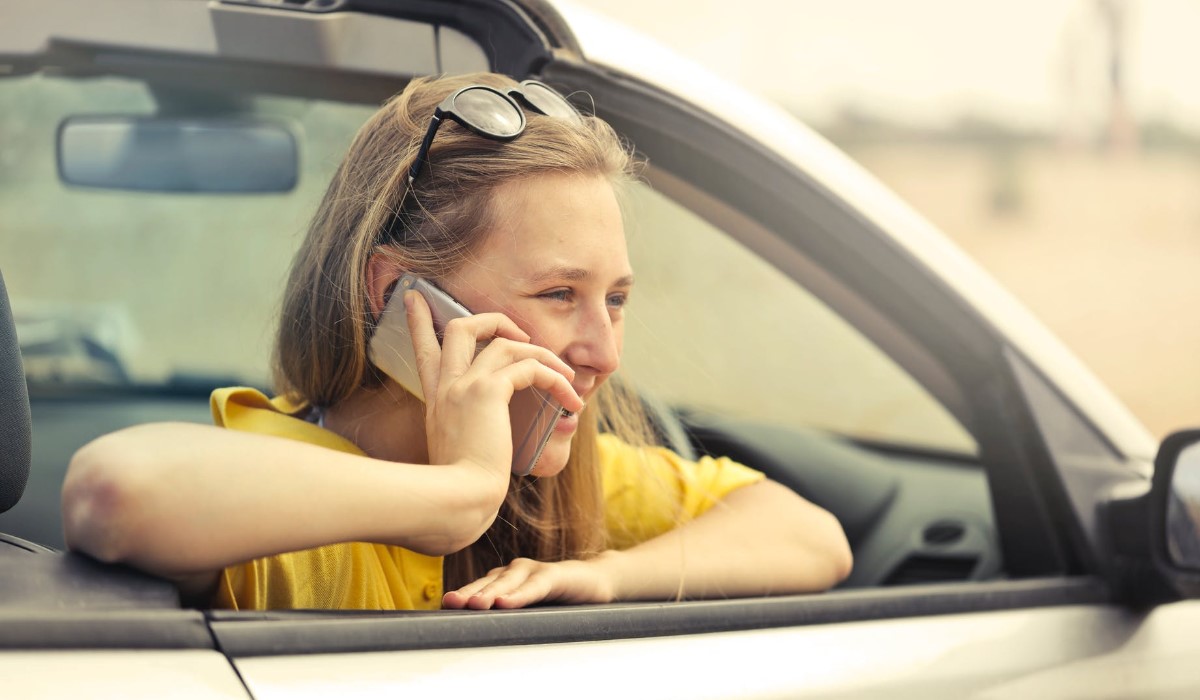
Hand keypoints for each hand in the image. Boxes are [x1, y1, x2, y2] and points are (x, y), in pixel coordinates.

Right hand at [405, 290, 582, 483]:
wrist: (457, 499)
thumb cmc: (460, 487)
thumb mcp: (455, 454)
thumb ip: (468, 438)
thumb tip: (494, 444)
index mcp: (436, 399)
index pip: (424, 350)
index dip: (420, 321)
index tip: (414, 297)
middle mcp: (446, 386)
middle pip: (462, 327)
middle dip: (495, 320)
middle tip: (521, 334)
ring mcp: (464, 385)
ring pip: (504, 341)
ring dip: (543, 353)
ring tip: (567, 377)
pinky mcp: (488, 392)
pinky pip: (529, 367)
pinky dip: (555, 378)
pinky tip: (569, 399)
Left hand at [442, 557, 616, 609]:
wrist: (593, 582)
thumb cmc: (555, 598)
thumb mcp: (527, 607)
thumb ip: (506, 614)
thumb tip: (476, 631)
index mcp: (504, 578)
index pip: (478, 587)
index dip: (462, 595)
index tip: (444, 605)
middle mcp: (515, 570)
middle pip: (487, 583)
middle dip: (468, 593)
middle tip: (451, 603)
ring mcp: (534, 570)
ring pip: (507, 582)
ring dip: (489, 594)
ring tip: (474, 605)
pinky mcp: (554, 575)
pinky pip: (534, 586)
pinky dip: (519, 594)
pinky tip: (506, 603)